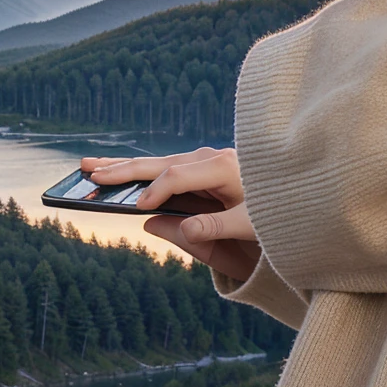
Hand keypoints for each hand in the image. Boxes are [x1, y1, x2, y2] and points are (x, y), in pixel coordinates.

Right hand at [80, 147, 261, 283]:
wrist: (296, 203)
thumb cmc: (276, 217)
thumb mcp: (248, 227)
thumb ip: (212, 228)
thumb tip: (163, 225)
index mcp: (225, 167)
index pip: (180, 175)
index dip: (157, 191)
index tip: (137, 207)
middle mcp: (212, 158)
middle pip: (162, 162)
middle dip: (125, 168)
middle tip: (90, 173)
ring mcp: (205, 161)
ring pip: (158, 163)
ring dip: (125, 167)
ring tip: (90, 168)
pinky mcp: (202, 168)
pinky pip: (165, 168)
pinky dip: (140, 171)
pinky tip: (117, 171)